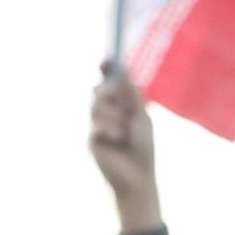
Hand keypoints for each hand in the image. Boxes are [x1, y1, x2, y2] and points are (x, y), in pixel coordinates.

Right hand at [90, 64, 161, 234]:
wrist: (138, 176)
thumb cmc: (143, 148)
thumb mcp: (140, 117)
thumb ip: (132, 96)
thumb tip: (123, 72)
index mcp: (120, 105)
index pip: (109, 81)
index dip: (106, 69)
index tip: (107, 59)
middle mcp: (106, 112)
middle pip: (99, 89)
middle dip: (107, 91)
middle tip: (114, 96)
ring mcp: (96, 125)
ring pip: (97, 106)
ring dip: (115, 118)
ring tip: (124, 136)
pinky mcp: (91, 140)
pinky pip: (98, 126)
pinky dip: (111, 132)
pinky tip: (117, 143)